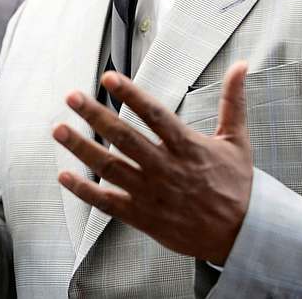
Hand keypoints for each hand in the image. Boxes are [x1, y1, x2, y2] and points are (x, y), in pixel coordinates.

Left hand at [53, 62, 252, 264]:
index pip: (155, 114)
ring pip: (111, 168)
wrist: (242, 235)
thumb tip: (240, 67)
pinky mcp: (144, 217)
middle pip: (125, 138)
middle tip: (72, 97)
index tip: (109, 78)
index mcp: (188, 147)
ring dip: (82, 148)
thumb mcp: (237, 140)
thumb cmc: (237, 185)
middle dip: (96, 116)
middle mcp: (166, 168)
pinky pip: (109, 203)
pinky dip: (85, 191)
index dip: (131, 94)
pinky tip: (65, 176)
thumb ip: (233, 101)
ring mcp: (152, 193)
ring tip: (59, 130)